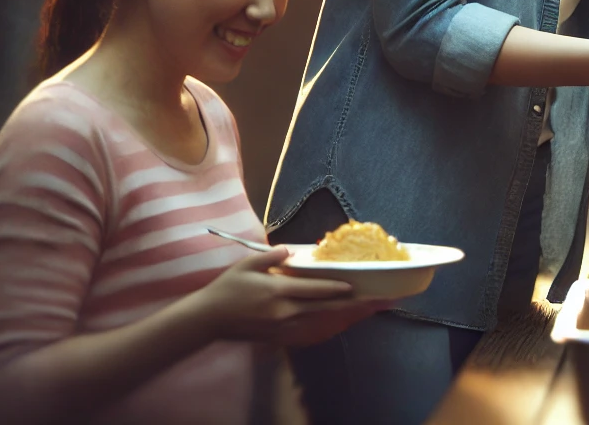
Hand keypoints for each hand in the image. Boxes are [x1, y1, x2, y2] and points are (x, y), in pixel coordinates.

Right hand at [187, 247, 388, 344]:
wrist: (208, 320)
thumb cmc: (227, 288)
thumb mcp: (246, 265)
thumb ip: (270, 256)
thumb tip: (291, 251)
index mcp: (277, 292)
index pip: (314, 290)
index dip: (337, 288)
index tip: (357, 285)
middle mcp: (285, 313)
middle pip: (327, 309)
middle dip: (356, 305)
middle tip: (380, 300)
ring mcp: (284, 329)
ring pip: (324, 324)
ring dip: (349, 318)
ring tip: (372, 311)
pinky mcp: (282, 338)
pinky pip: (313, 336)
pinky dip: (332, 329)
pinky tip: (346, 324)